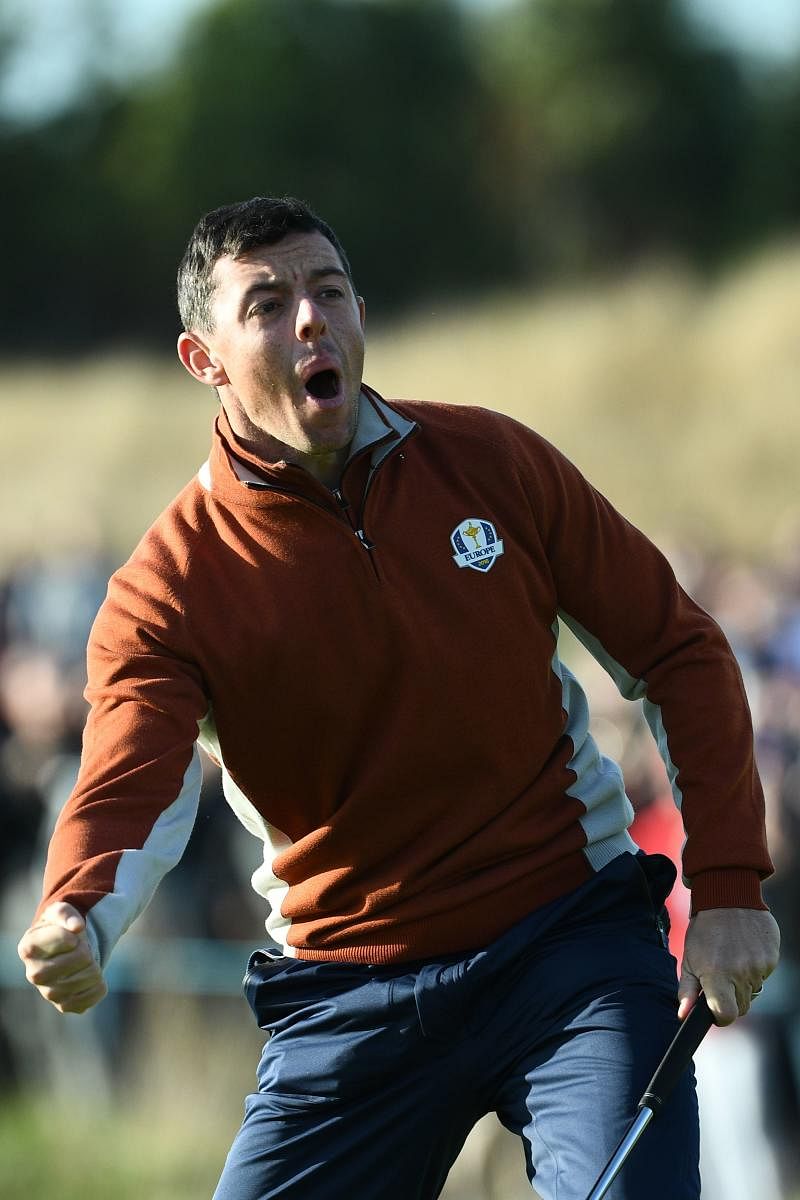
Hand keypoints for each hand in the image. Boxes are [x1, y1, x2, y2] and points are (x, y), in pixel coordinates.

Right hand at [18, 902, 106, 1013]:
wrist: (63, 951)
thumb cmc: (60, 928)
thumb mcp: (61, 912)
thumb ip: (67, 914)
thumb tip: (76, 927)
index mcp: (29, 948)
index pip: (68, 940)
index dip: (78, 934)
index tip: (73, 935)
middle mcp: (34, 974)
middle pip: (83, 958)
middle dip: (88, 948)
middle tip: (80, 948)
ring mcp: (49, 993)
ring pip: (92, 976)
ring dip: (95, 964)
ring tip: (84, 962)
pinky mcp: (65, 1006)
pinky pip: (96, 993)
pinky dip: (100, 984)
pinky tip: (89, 978)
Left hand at [678, 907, 779, 1025]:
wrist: (728, 898)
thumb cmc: (704, 930)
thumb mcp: (689, 958)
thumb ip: (687, 990)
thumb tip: (683, 1016)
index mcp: (716, 975)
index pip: (726, 1015)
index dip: (720, 1017)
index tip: (715, 1008)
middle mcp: (740, 973)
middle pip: (741, 1007)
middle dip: (731, 998)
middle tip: (721, 976)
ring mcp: (758, 966)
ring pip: (753, 991)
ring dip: (743, 983)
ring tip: (732, 958)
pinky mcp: (771, 958)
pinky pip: (764, 976)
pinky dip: (755, 969)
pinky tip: (744, 950)